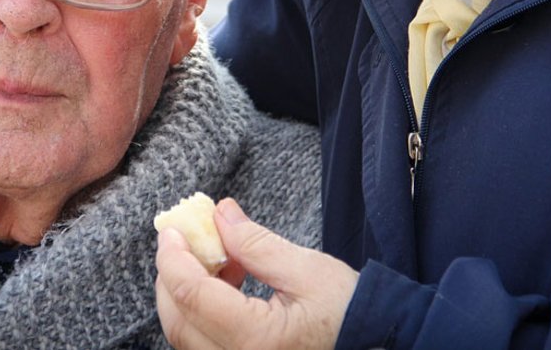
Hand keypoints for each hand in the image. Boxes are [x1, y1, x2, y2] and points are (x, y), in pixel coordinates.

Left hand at [155, 198, 357, 349]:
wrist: (379, 345)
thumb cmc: (351, 312)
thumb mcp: (307, 269)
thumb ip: (256, 244)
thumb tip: (218, 214)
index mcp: (256, 342)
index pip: (192, 296)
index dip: (173, 258)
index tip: (172, 228)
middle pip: (178, 321)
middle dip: (172, 274)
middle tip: (185, 237)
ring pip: (186, 334)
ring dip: (188, 291)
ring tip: (219, 256)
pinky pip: (204, 342)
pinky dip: (203, 309)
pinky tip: (228, 281)